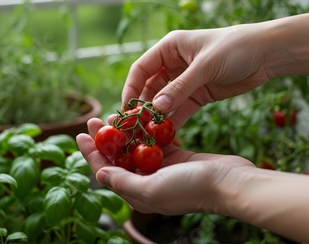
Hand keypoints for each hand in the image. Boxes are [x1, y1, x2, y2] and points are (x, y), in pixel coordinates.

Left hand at [76, 117, 254, 214]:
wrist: (229, 183)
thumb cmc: (190, 189)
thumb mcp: (150, 189)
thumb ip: (123, 182)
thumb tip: (99, 175)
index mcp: (137, 193)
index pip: (106, 173)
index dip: (90, 154)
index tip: (79, 135)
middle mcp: (147, 182)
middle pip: (118, 159)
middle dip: (104, 140)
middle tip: (93, 120)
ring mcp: (162, 169)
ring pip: (135, 148)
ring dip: (123, 132)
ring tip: (112, 115)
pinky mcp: (176, 156)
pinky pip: (155, 141)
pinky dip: (145, 130)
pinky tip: (138, 116)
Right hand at [122, 25, 270, 127]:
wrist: (267, 54)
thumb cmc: (234, 48)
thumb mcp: (205, 66)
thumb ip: (181, 87)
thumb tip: (156, 108)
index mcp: (169, 48)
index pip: (141, 69)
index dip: (131, 88)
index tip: (126, 109)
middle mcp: (173, 64)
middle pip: (150, 88)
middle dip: (142, 107)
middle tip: (134, 127)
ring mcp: (186, 81)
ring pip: (165, 101)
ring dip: (157, 117)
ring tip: (148, 135)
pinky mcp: (199, 95)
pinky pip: (181, 110)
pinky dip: (174, 121)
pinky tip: (167, 135)